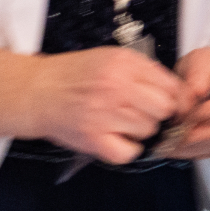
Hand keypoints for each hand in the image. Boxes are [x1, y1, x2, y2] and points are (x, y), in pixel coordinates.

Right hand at [23, 46, 190, 163]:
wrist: (37, 91)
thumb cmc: (74, 75)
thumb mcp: (110, 57)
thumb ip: (142, 69)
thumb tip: (173, 88)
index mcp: (124, 64)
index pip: (170, 85)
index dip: (171, 96)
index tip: (165, 101)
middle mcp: (116, 88)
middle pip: (164, 109)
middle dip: (158, 113)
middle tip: (142, 112)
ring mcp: (105, 115)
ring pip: (148, 130)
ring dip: (141, 130)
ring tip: (122, 122)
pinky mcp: (93, 139)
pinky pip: (128, 153)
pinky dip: (127, 149)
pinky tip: (117, 139)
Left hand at [158, 46, 209, 160]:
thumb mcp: (205, 59)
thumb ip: (198, 74)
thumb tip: (196, 94)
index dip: (203, 112)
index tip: (180, 113)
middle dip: (199, 136)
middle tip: (171, 136)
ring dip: (193, 148)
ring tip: (167, 145)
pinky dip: (192, 152)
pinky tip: (173, 149)